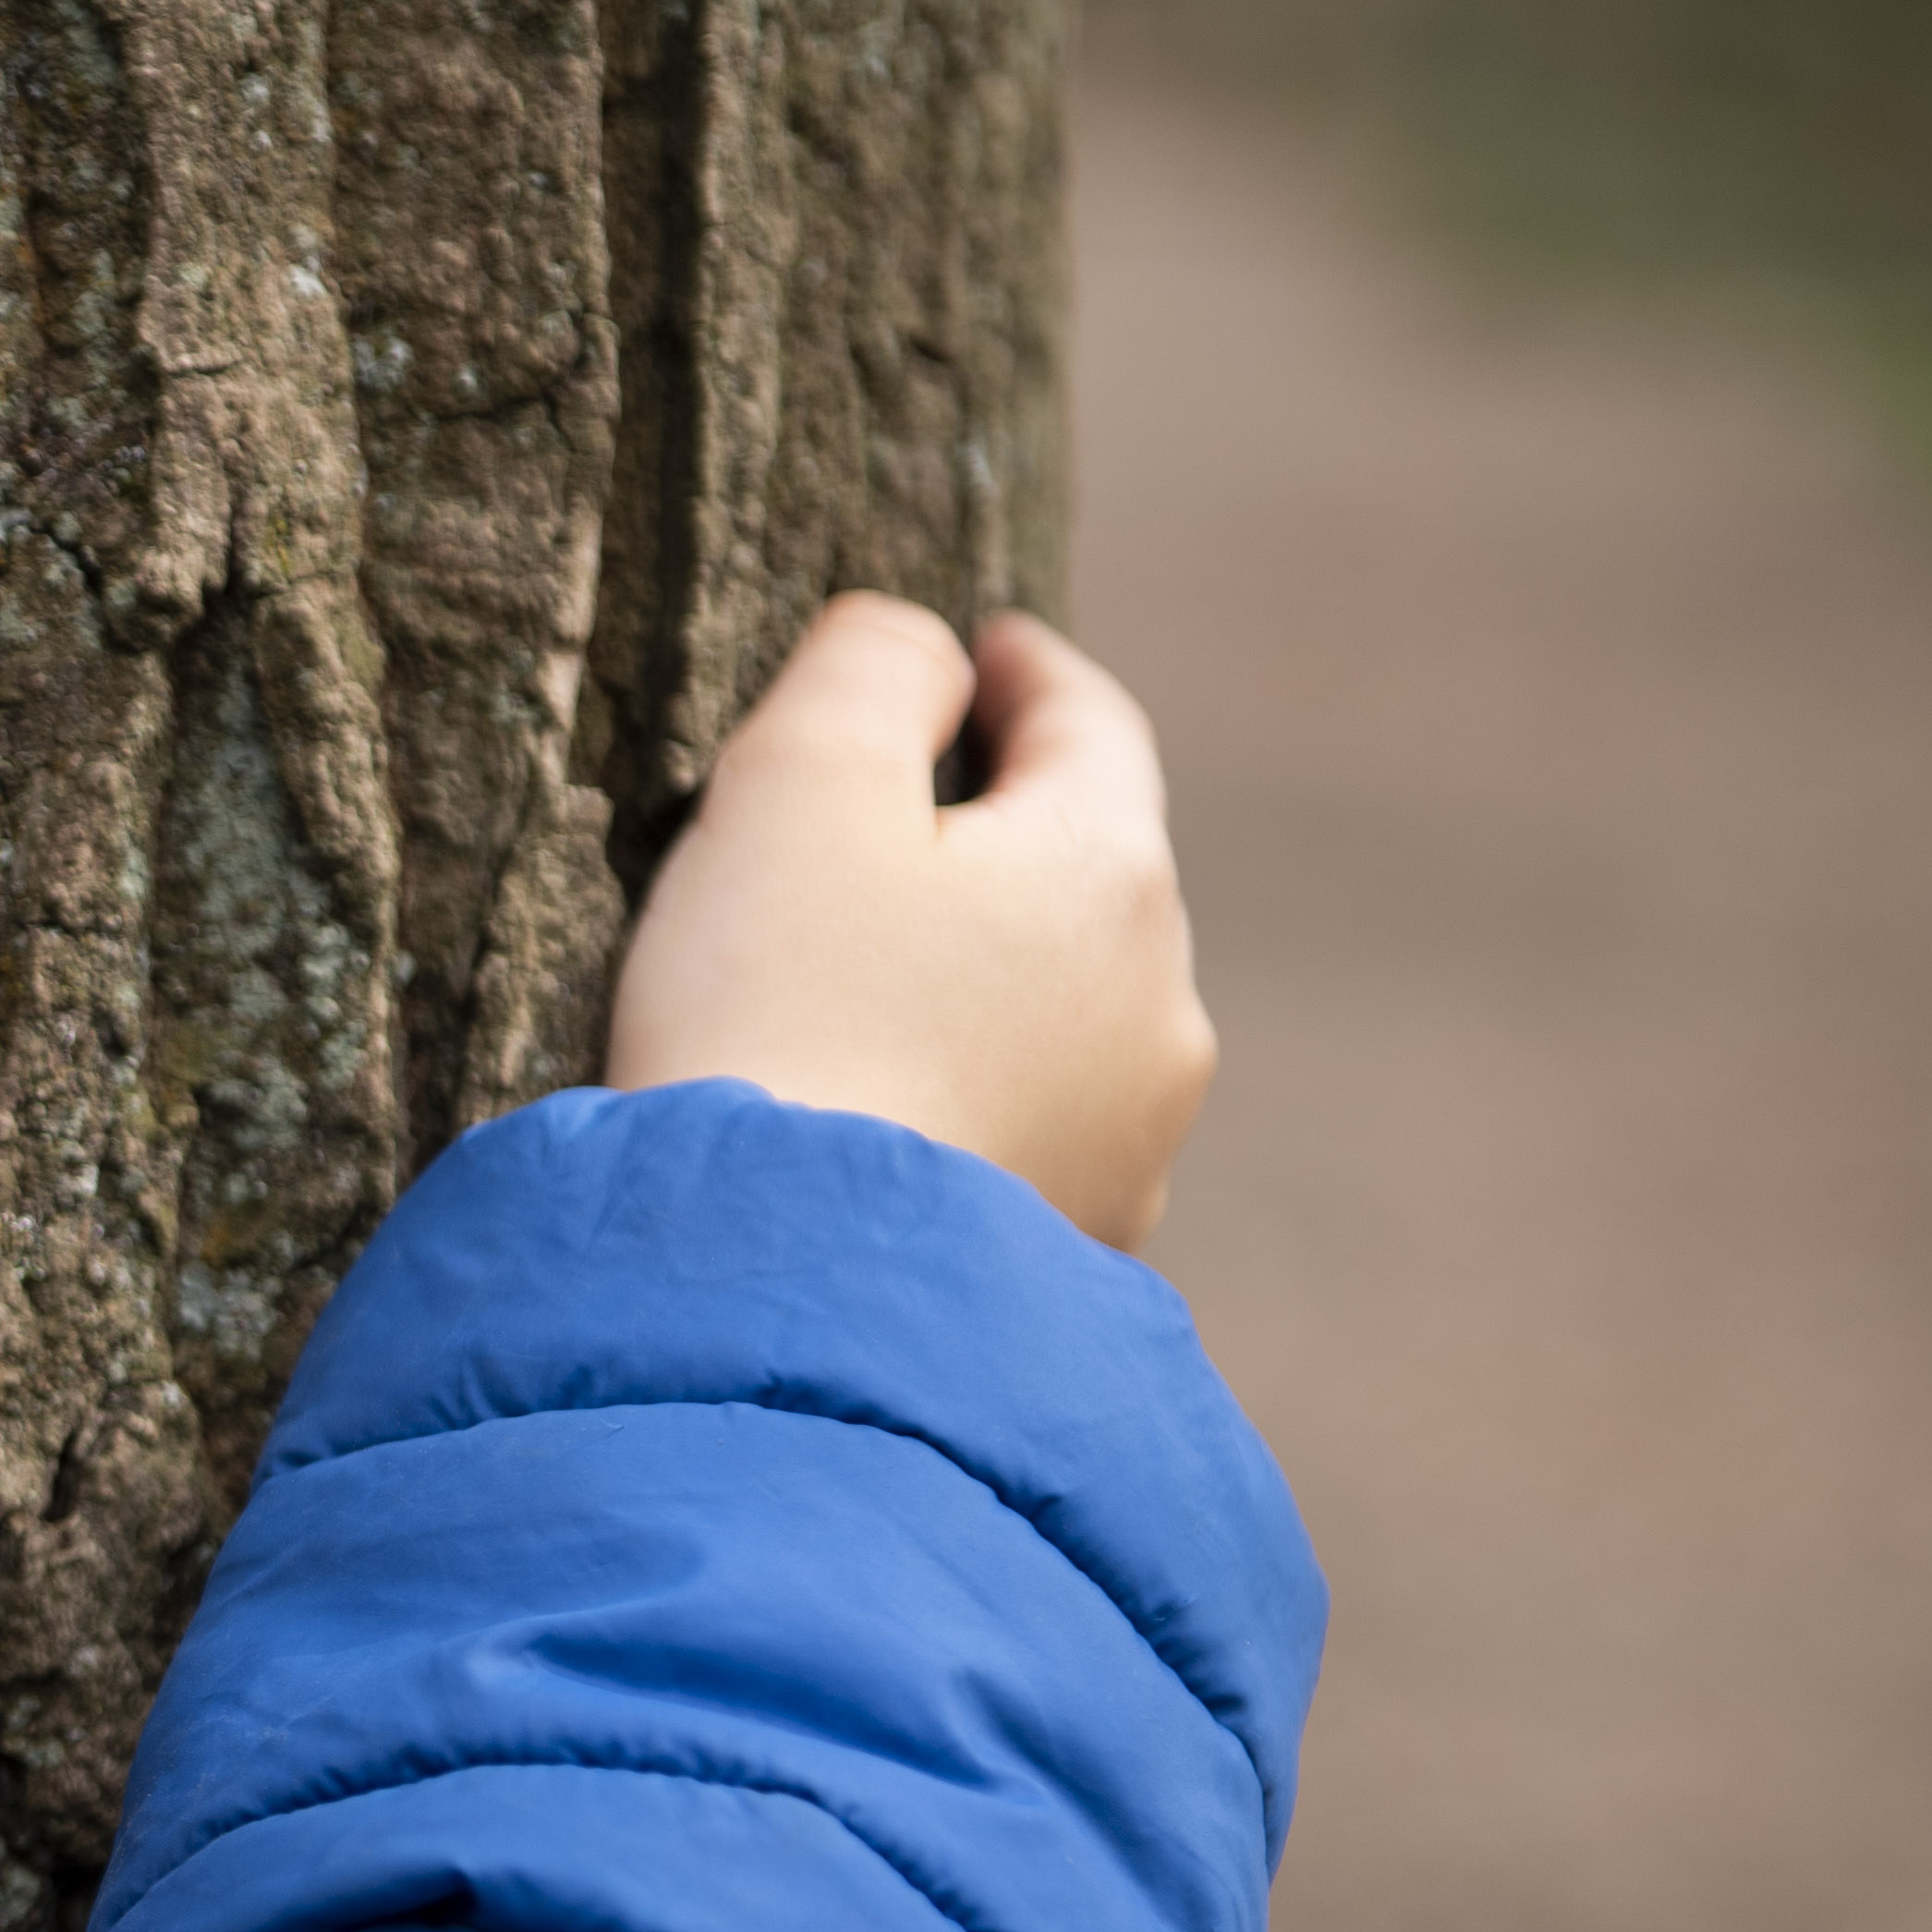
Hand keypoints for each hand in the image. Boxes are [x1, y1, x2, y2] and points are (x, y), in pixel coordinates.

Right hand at [608, 596, 1211, 1249]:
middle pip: (1087, 871)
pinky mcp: (1078, 1243)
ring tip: (899, 984)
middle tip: (907, 819)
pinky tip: (904, 1112)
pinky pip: (1036, 1130)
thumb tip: (931, 650)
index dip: (1025, 670)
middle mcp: (1158, 1003)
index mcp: (1106, 868)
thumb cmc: (773, 1014)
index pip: (1088, 721)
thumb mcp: (794, 781)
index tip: (983, 649)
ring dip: (1002, 975)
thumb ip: (872, 667)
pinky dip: (982, 1094)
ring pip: (1072, 1010)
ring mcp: (1133, 1138)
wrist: (777, 1282)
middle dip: (1009, 833)